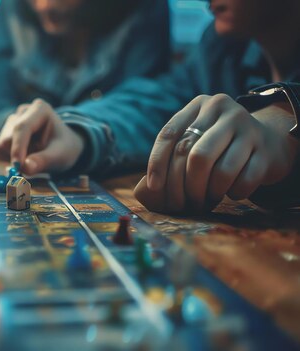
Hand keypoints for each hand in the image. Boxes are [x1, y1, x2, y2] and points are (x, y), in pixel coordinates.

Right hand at [0, 99, 83, 174]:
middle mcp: (22, 112)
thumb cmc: (63, 148)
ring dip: (15, 158)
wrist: (62, 147)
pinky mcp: (4, 133)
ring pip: (2, 145)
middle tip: (35, 165)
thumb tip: (25, 167)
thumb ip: (43, 161)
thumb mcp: (60, 156)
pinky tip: (25, 156)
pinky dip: (9, 158)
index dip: (18, 147)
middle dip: (18, 156)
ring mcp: (11, 121)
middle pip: (9, 138)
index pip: (22, 127)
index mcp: (40, 109)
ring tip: (34, 156)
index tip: (18, 167)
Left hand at [135, 94, 298, 212]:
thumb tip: (147, 189)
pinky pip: (244, 180)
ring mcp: (248, 128)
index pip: (170, 134)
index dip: (157, 163)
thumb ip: (175, 152)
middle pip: (194, 155)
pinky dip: (234, 193)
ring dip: (210, 193)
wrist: (269, 142)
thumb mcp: (197, 137)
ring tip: (207, 199)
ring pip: (220, 171)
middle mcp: (224, 110)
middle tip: (183, 204)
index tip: (154, 187)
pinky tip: (231, 192)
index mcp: (199, 105)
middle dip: (185, 186)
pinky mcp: (266, 150)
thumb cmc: (219, 146)